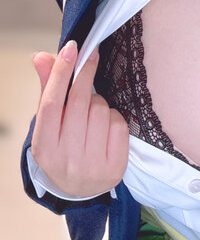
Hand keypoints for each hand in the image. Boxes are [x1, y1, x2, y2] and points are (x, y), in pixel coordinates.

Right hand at [30, 41, 128, 197]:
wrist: (79, 190)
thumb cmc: (62, 148)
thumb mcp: (49, 125)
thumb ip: (47, 89)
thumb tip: (41, 56)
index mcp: (44, 148)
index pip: (51, 104)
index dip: (61, 74)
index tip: (71, 49)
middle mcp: (66, 159)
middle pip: (79, 103)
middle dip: (86, 74)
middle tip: (90, 56)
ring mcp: (92, 166)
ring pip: (101, 110)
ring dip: (99, 102)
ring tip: (92, 113)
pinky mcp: (115, 168)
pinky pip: (119, 124)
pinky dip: (114, 118)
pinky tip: (105, 128)